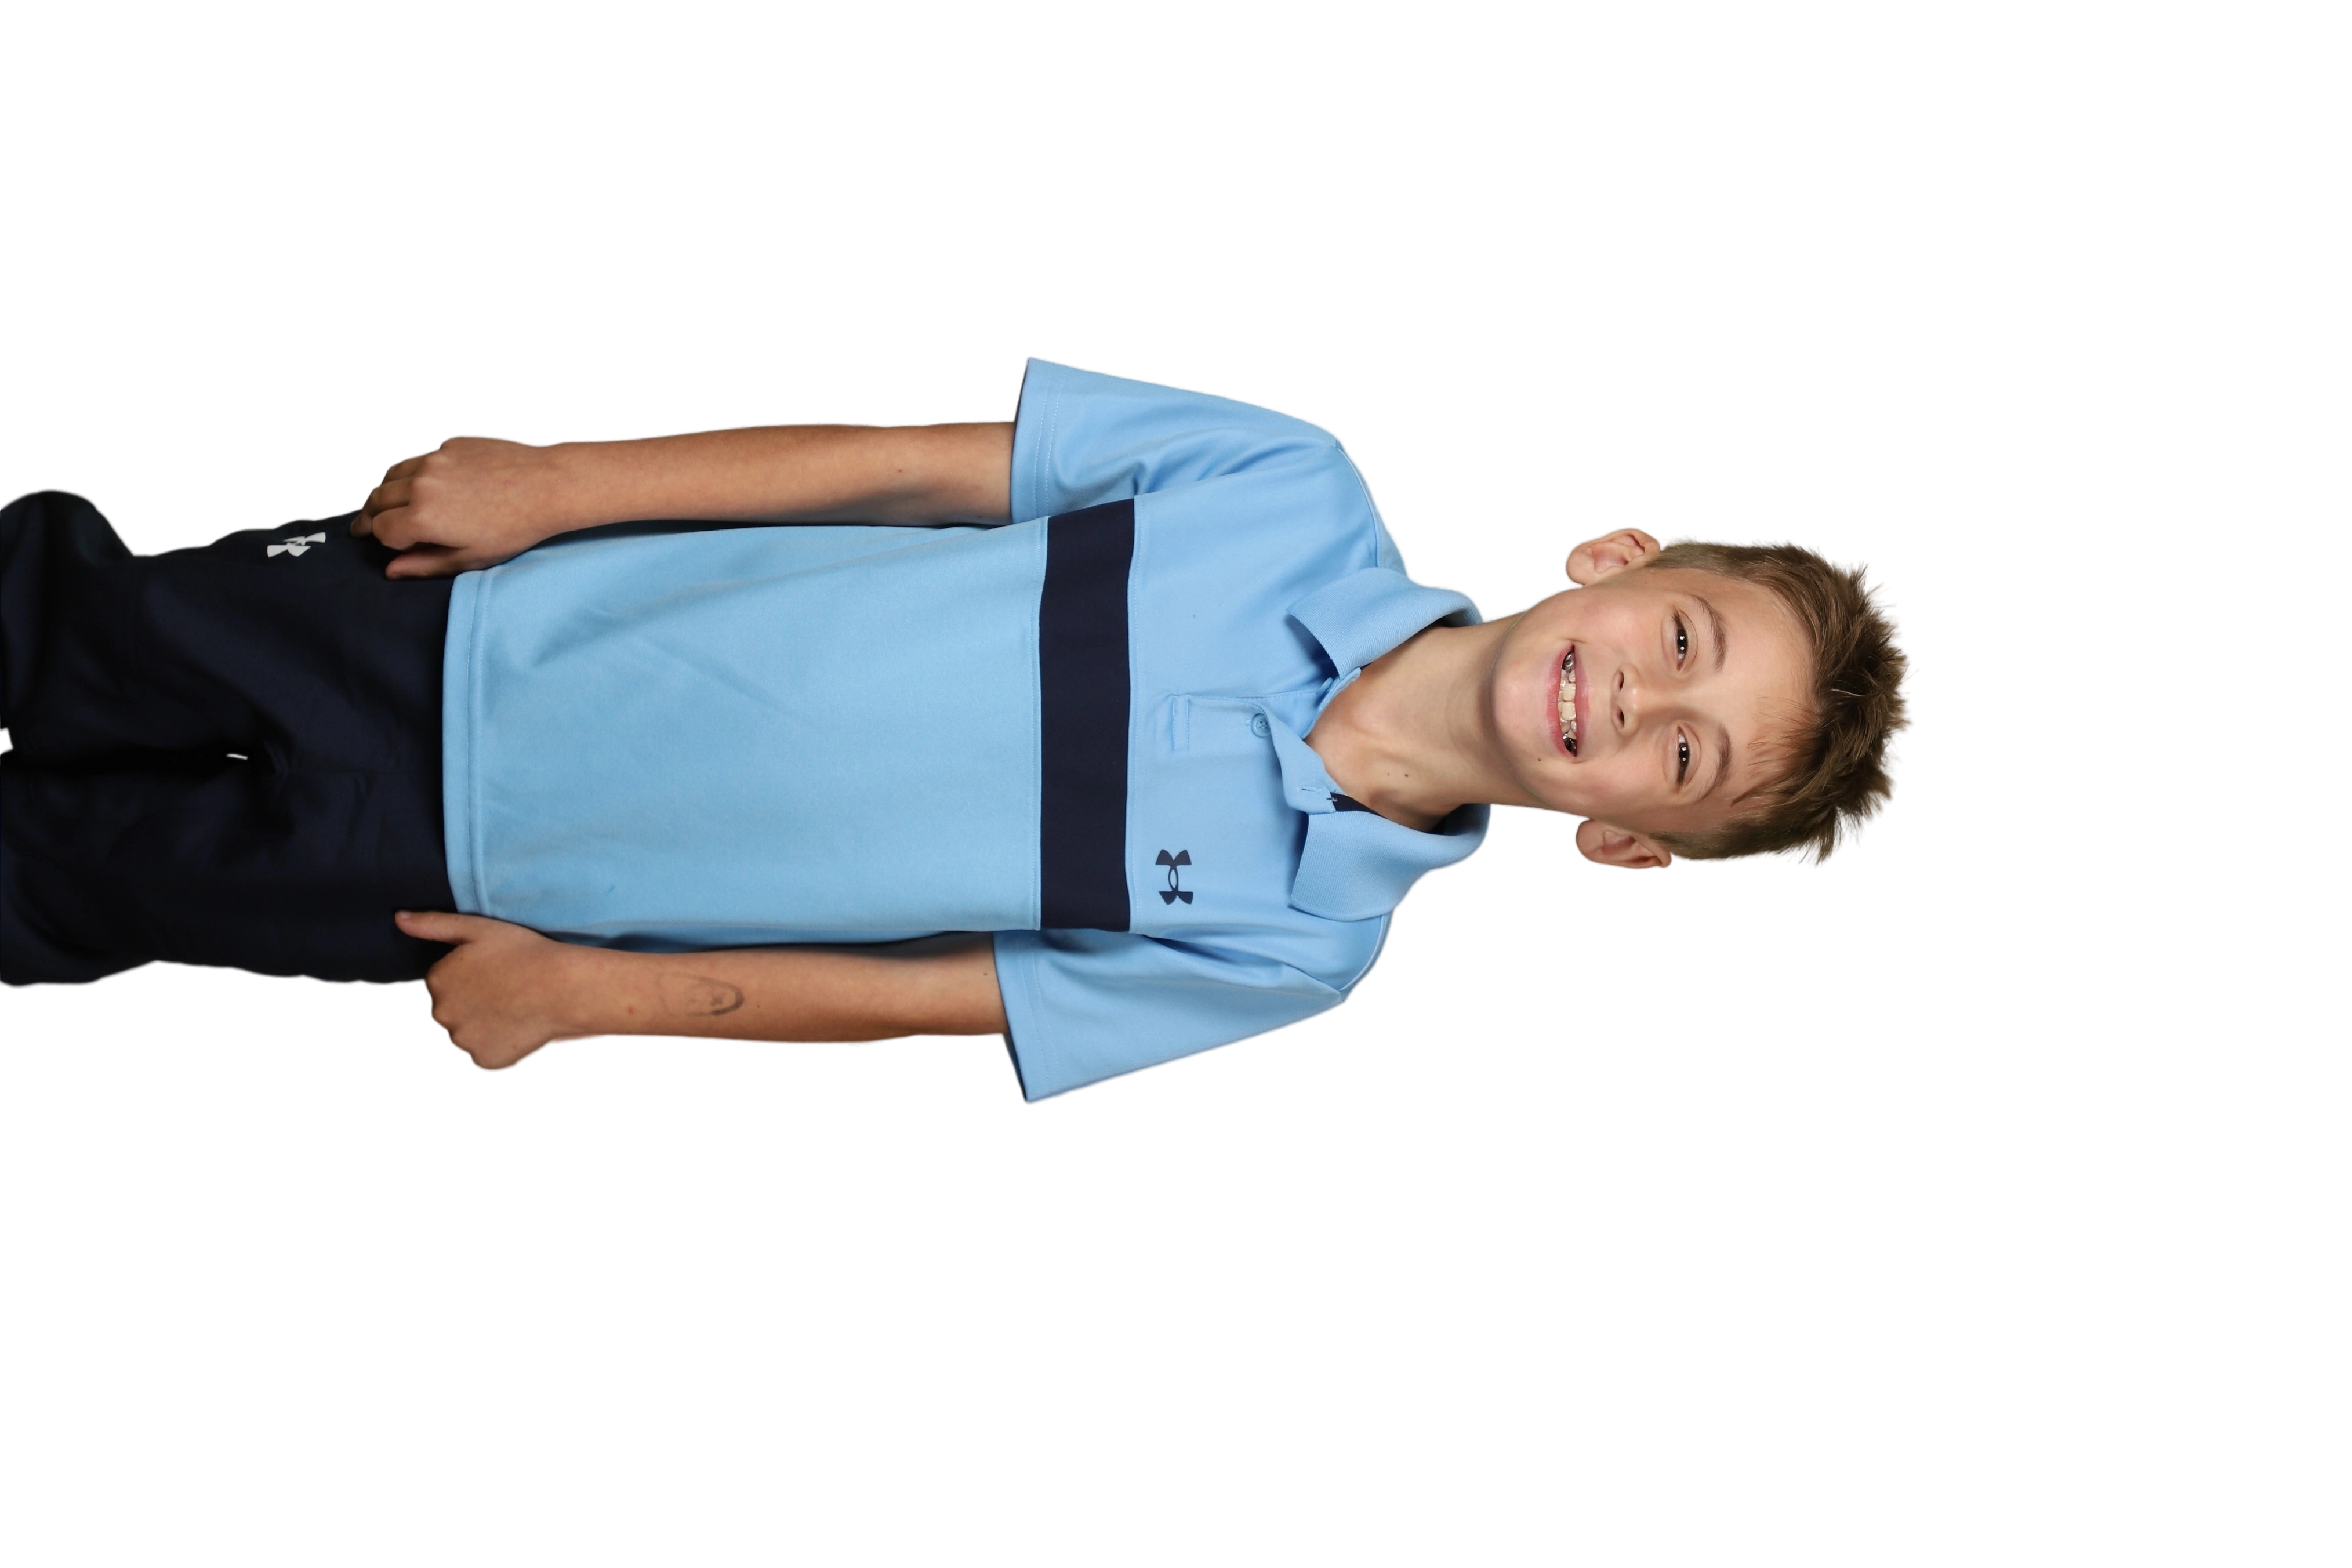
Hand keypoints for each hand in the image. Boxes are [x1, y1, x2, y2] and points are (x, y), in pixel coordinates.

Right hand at [353, 435, 574, 579]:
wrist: (548, 485)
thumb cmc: (515, 527)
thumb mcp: (470, 557)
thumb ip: (425, 564)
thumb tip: (391, 571)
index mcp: (422, 517)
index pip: (380, 528)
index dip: (379, 539)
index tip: (380, 542)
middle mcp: (420, 484)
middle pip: (377, 498)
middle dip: (369, 515)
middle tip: (364, 525)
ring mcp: (434, 460)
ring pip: (391, 474)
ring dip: (383, 490)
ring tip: (382, 503)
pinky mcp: (449, 445)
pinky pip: (417, 458)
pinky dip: (408, 472)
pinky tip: (415, 482)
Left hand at [396, 909, 605, 1072]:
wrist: (564, 989)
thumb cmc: (526, 954)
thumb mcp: (479, 928)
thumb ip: (434, 924)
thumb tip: (399, 919)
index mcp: (437, 980)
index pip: (445, 986)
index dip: (472, 981)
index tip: (497, 976)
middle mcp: (441, 1013)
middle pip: (453, 1013)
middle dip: (473, 1007)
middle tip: (507, 995)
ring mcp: (461, 1040)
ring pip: (467, 1036)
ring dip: (485, 1029)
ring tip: (515, 1013)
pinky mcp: (483, 1060)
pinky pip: (485, 1056)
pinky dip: (499, 1048)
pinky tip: (518, 1030)